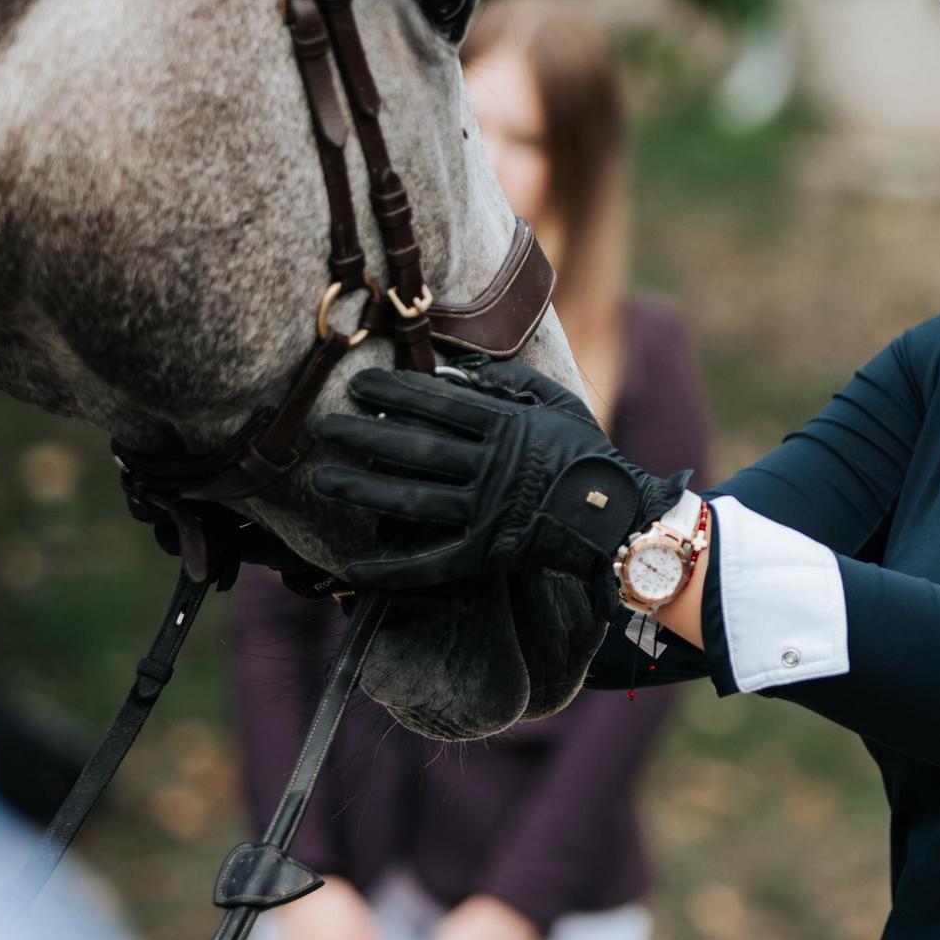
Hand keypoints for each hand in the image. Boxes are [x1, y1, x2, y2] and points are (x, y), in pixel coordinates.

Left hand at [310, 361, 687, 588]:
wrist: (618, 516)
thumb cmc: (584, 452)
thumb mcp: (556, 402)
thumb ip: (507, 382)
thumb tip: (451, 370)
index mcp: (507, 427)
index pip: (439, 403)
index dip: (395, 392)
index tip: (358, 385)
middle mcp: (492, 468)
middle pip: (414, 448)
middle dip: (362, 436)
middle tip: (321, 427)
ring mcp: (487, 514)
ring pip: (413, 500)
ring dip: (363, 489)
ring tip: (323, 479)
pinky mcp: (487, 555)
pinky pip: (432, 565)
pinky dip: (392, 569)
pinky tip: (352, 569)